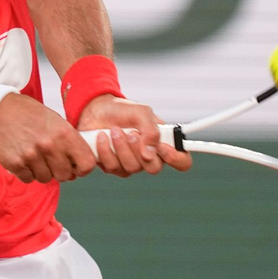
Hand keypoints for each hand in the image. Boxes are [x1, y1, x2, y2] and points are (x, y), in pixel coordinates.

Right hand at [0, 94, 96, 183]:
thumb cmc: (27, 114)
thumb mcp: (54, 120)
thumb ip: (68, 140)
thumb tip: (77, 164)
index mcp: (64, 133)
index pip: (86, 163)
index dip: (82, 168)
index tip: (76, 167)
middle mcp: (49, 145)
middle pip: (65, 175)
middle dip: (60, 171)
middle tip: (51, 162)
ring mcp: (32, 156)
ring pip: (46, 178)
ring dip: (42, 171)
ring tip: (34, 157)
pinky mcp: (16, 164)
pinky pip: (28, 179)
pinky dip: (27, 173)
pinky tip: (23, 159)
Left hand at [77, 95, 191, 176]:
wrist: (95, 110)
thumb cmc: (122, 110)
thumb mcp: (140, 112)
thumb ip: (151, 130)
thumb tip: (150, 152)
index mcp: (163, 142)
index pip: (182, 161)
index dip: (176, 159)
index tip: (161, 147)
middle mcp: (149, 156)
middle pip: (154, 168)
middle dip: (139, 149)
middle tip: (130, 133)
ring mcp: (132, 163)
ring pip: (131, 168)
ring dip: (120, 147)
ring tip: (113, 130)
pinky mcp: (114, 166)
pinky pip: (113, 168)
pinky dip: (105, 150)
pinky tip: (101, 137)